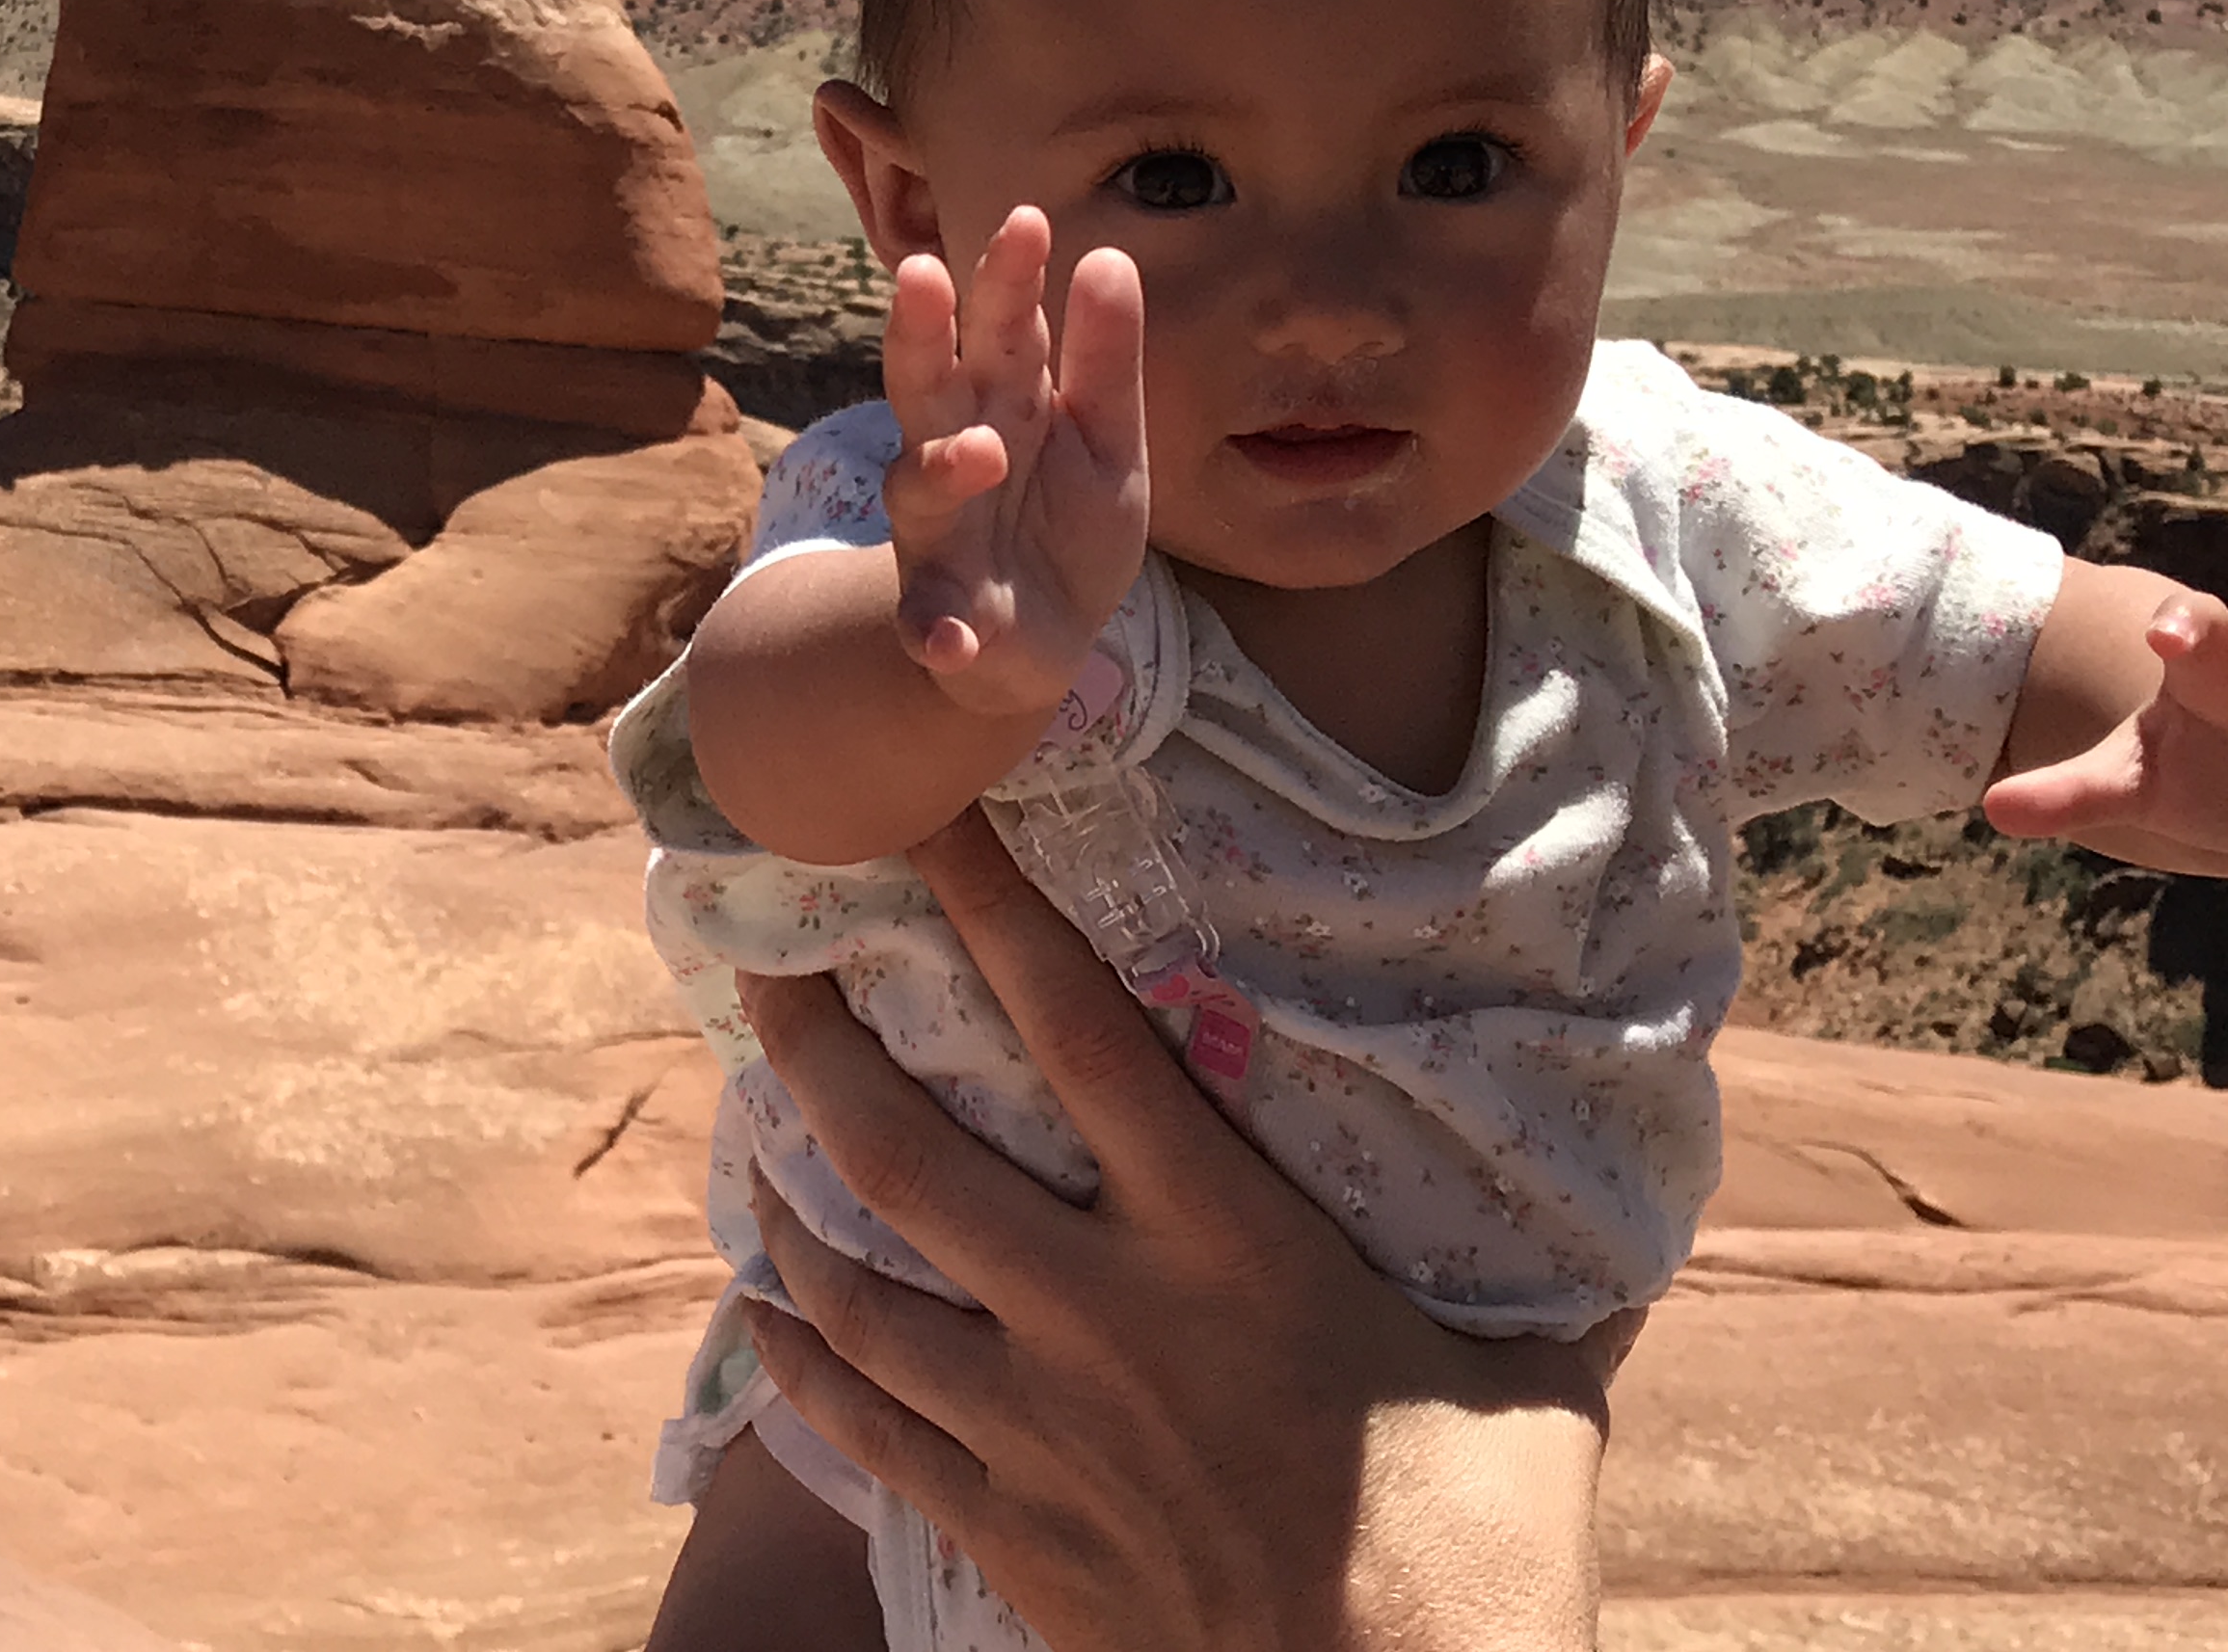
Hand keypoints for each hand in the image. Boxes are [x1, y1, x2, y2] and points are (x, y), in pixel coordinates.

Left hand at [735, 813, 1609, 1651]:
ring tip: (757, 1135)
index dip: (995, 910)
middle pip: (902, 1148)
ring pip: (853, 1280)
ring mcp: (1033, 1424)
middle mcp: (1099, 1312)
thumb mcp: (1530, 1385)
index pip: (1081, 1031)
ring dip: (785, 1198)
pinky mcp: (1004, 1527)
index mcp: (1225, 1241)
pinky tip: (769, 1316)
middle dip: (814, 1044)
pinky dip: (799, 1356)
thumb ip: (1543, 1280)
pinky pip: (861, 1421)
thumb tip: (1617, 1202)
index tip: (927, 820)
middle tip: (764, 967)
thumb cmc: (1483, 1554)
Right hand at [881, 207, 1150, 713]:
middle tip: (921, 273)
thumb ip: (1106, 361)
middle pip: (928, 382)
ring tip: (983, 453)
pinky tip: (951, 638)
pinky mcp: (938, 612)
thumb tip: (1108, 253)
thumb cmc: (1066, 524)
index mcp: (1003, 400)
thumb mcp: (1110, 441)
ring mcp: (939, 531)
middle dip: (920, 331)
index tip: (1027, 217)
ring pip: (916, 486)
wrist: (1042, 645)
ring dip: (941, 468)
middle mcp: (953, 450)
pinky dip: (932, 628)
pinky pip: (923, 618)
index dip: (1006, 275)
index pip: (1001, 325)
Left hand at [1986, 585, 2227, 867]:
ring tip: (2222, 781)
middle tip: (2178, 640)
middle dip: (2219, 645)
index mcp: (2212, 679)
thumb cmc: (2189, 773)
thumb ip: (2067, 794)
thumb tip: (1995, 807)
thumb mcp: (2129, 783)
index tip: (2164, 634)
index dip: (2193, 629)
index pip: (2209, 636)